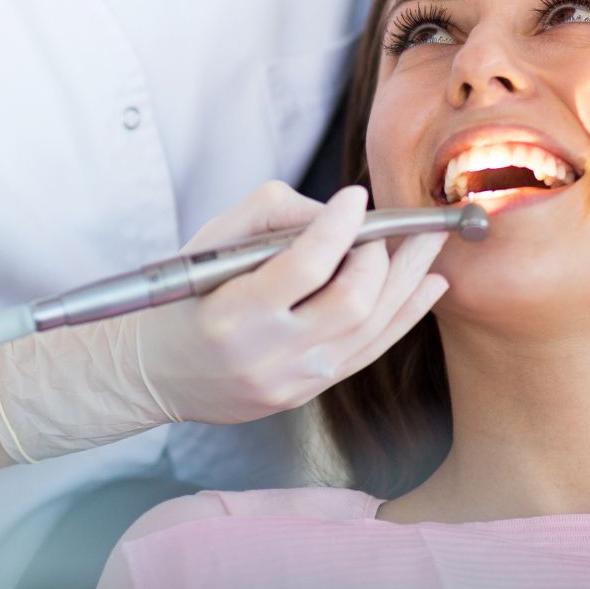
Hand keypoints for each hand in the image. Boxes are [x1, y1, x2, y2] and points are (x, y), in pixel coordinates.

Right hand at [135, 181, 448, 423]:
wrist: (159, 372)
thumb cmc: (186, 295)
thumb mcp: (210, 241)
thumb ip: (272, 214)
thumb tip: (335, 213)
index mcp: (233, 315)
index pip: (305, 266)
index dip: (339, 227)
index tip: (356, 196)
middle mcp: (268, 356)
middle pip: (351, 302)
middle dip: (381, 255)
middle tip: (386, 225)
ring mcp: (294, 381)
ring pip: (371, 327)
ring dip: (407, 279)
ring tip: (430, 242)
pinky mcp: (310, 392)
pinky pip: (371, 350)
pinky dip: (406, 314)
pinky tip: (428, 285)